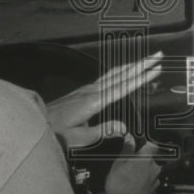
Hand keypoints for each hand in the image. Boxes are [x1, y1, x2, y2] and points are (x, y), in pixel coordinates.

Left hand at [43, 52, 161, 147]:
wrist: (35, 123)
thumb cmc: (56, 134)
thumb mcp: (78, 138)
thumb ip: (101, 131)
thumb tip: (123, 127)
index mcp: (93, 101)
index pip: (122, 87)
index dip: (140, 78)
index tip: (155, 69)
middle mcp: (91, 91)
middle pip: (121, 74)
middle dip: (141, 64)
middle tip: (157, 55)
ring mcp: (86, 89)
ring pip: (114, 73)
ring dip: (132, 65)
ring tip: (146, 59)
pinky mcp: (83, 91)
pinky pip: (107, 77)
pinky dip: (120, 71)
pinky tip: (124, 71)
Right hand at [104, 136, 160, 193]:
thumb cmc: (119, 185)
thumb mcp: (118, 164)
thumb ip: (126, 149)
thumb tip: (130, 137)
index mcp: (146, 159)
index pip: (152, 145)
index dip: (146, 145)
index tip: (139, 147)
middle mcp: (155, 169)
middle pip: (152, 160)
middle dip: (143, 161)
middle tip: (130, 165)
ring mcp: (156, 182)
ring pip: (151, 173)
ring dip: (144, 173)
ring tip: (131, 178)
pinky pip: (150, 185)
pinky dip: (145, 185)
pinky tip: (135, 188)